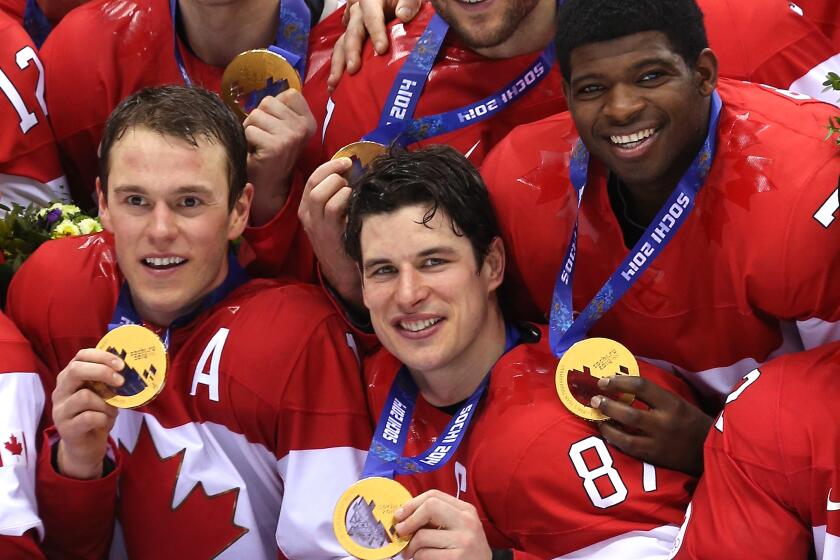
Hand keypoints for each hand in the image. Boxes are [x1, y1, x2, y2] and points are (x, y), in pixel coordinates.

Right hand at [52, 349, 123, 479]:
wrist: (85, 447)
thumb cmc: (96, 415)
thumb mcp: (102, 395)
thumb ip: (107, 382)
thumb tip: (129, 369)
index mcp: (69, 378)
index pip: (80, 357)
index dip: (101, 356)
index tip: (121, 364)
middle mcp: (60, 391)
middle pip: (75, 371)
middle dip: (102, 372)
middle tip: (121, 381)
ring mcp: (60, 410)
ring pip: (84, 396)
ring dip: (106, 403)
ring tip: (112, 410)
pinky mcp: (66, 428)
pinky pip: (89, 417)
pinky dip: (104, 418)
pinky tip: (106, 421)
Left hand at [244, 88, 315, 225]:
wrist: (269, 184)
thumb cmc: (271, 151)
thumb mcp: (284, 127)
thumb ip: (282, 108)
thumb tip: (270, 91)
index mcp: (309, 121)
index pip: (289, 93)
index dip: (275, 107)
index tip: (276, 126)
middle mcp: (304, 127)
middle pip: (268, 102)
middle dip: (259, 118)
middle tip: (265, 137)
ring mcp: (291, 136)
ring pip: (256, 115)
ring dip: (251, 129)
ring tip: (259, 144)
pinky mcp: (276, 145)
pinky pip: (250, 130)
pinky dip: (247, 141)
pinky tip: (256, 152)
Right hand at [298, 158, 363, 308]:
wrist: (342, 273)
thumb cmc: (342, 240)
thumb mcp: (331, 219)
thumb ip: (335, 197)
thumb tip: (351, 172)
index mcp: (307, 210)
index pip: (312, 180)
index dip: (328, 167)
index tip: (345, 162)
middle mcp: (308, 216)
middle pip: (314, 183)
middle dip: (333, 171)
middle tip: (350, 170)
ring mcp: (318, 226)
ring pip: (320, 194)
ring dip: (339, 185)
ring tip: (351, 189)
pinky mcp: (330, 234)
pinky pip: (334, 208)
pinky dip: (345, 199)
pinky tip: (354, 201)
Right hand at [328, 0, 422, 90]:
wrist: (397, 5)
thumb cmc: (404, 1)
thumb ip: (408, 2)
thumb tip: (403, 15)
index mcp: (371, 1)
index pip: (371, 16)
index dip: (376, 32)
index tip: (382, 49)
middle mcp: (358, 14)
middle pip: (352, 32)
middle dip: (351, 52)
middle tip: (353, 69)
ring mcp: (354, 29)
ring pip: (342, 45)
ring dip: (338, 65)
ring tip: (334, 83)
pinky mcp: (354, 42)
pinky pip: (343, 54)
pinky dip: (338, 70)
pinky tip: (334, 86)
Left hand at [394, 490, 491, 559]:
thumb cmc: (465, 551)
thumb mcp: (458, 528)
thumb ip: (438, 519)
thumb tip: (404, 517)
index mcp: (466, 510)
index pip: (434, 495)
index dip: (412, 504)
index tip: (399, 515)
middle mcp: (467, 522)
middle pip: (430, 507)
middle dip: (410, 520)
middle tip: (400, 532)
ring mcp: (464, 540)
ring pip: (422, 536)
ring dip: (411, 547)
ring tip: (411, 553)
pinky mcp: (457, 558)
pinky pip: (424, 555)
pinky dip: (417, 559)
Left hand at [590, 375, 712, 475]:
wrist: (710, 451)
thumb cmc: (692, 422)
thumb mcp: (678, 402)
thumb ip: (654, 396)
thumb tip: (622, 384)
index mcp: (672, 404)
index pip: (641, 387)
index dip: (619, 382)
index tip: (604, 381)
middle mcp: (665, 423)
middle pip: (629, 414)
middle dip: (608, 406)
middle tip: (594, 399)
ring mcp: (659, 444)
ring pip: (625, 437)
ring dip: (607, 426)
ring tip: (597, 418)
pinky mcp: (654, 459)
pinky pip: (629, 450)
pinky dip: (615, 441)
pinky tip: (607, 434)